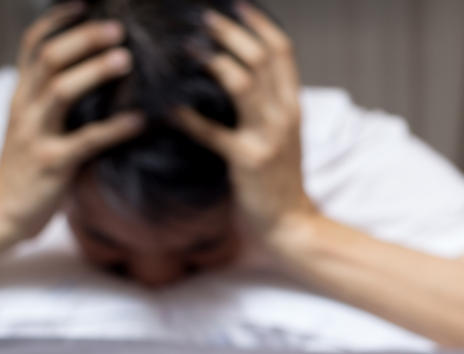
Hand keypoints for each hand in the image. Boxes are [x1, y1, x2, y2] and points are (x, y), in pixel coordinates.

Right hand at [0, 2, 144, 239]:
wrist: (0, 213)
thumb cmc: (25, 168)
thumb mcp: (32, 125)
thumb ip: (52, 99)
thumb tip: (92, 74)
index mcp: (22, 95)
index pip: (33, 44)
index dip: (59, 20)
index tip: (87, 3)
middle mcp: (25, 108)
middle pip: (49, 58)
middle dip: (83, 38)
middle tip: (118, 27)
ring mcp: (36, 135)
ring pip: (61, 90)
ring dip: (95, 71)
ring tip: (126, 58)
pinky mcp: (51, 164)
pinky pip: (86, 141)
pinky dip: (115, 129)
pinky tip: (139, 120)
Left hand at [174, 3, 316, 242]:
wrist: (291, 222)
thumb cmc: (280, 179)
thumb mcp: (284, 135)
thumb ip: (268, 105)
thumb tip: (240, 73)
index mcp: (293, 106)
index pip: (283, 51)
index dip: (259, 24)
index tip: (238, 5)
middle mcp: (284, 116)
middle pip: (260, 58)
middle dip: (230, 32)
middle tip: (202, 17)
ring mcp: (268, 137)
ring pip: (242, 83)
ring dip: (212, 60)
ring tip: (188, 48)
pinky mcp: (247, 160)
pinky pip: (213, 133)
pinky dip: (189, 118)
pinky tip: (169, 108)